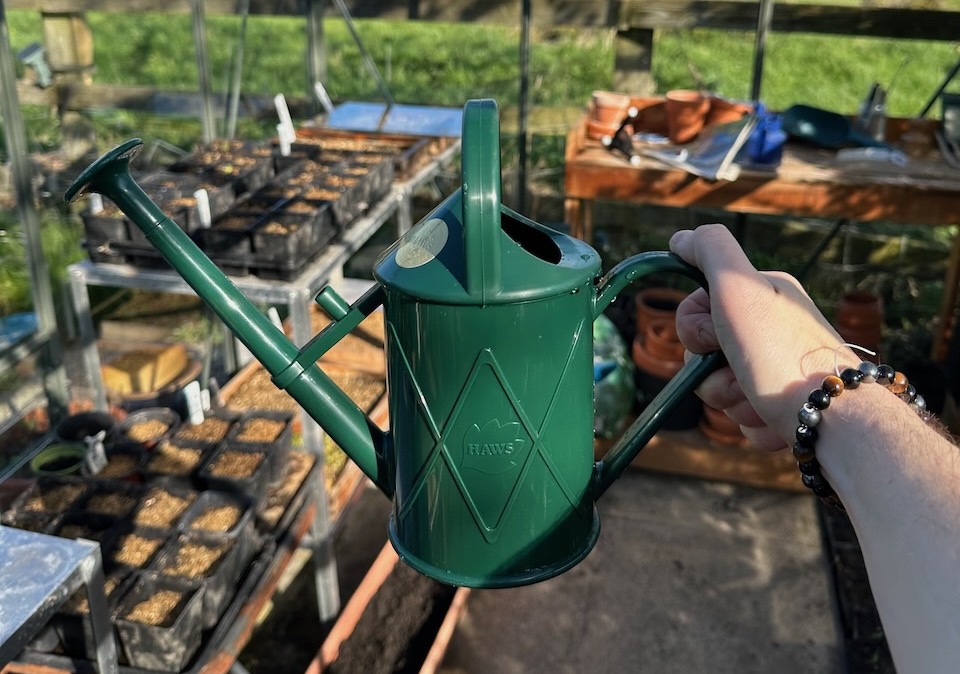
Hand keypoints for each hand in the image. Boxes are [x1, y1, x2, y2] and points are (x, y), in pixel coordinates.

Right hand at [669, 224, 856, 448]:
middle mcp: (771, 329)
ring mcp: (776, 369)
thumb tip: (681, 238)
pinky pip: (745, 418)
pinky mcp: (783, 407)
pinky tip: (776, 419)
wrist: (836, 420)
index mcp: (761, 296)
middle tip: (740, 375)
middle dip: (713, 375)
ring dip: (733, 403)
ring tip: (763, 400)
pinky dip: (755, 425)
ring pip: (722, 390)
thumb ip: (710, 252)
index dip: (696, 330)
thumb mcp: (740, 288)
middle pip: (705, 356)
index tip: (717, 337)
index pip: (695, 311)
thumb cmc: (781, 354)